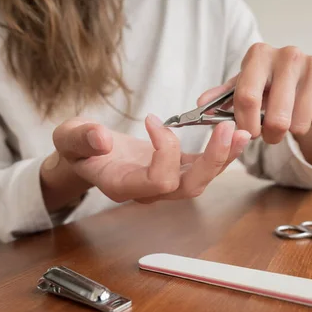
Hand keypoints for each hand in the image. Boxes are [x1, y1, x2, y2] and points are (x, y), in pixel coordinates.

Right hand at [40, 115, 250, 211]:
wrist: (86, 156)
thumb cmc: (77, 149)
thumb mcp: (68, 138)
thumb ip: (80, 139)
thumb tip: (101, 137)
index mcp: (124, 185)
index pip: (157, 181)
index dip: (163, 151)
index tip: (152, 120)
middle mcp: (149, 191)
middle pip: (189, 187)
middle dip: (212, 161)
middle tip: (229, 130)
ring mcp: (165, 183)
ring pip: (202, 180)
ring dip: (224, 158)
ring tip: (242, 133)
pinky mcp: (176, 168)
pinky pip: (202, 166)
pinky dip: (220, 152)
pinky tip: (234, 134)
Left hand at [198, 43, 311, 145]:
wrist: (302, 79)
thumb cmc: (267, 85)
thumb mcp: (242, 88)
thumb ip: (221, 98)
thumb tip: (201, 104)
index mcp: (259, 54)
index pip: (247, 99)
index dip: (246, 125)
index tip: (249, 133)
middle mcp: (288, 54)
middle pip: (277, 118)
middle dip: (271, 135)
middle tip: (271, 134)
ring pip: (300, 123)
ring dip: (293, 130)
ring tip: (290, 119)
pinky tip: (309, 108)